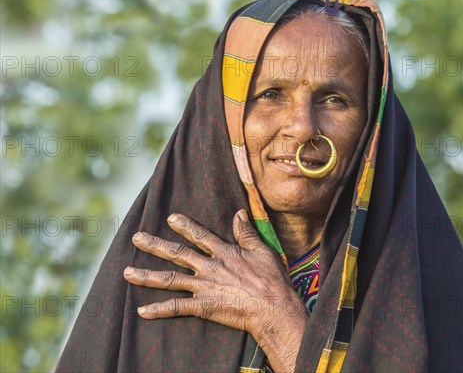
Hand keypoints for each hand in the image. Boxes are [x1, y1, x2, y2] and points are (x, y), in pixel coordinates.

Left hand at [123, 209, 307, 360]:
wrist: (273, 308)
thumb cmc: (272, 280)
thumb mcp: (263, 251)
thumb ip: (247, 233)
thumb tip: (240, 213)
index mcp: (224, 253)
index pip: (199, 235)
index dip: (184, 225)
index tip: (170, 218)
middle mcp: (209, 267)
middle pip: (177, 253)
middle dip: (154, 245)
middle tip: (136, 237)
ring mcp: (204, 287)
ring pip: (169, 279)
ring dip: (146, 275)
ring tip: (127, 272)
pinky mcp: (204, 307)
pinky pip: (176, 308)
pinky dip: (158, 310)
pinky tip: (141, 311)